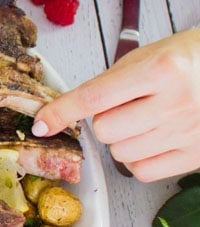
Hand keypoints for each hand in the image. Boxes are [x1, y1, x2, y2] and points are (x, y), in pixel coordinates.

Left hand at [31, 29, 199, 180]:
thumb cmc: (190, 59)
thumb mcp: (150, 55)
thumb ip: (111, 83)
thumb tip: (69, 110)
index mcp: (162, 69)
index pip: (96, 97)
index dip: (62, 112)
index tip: (42, 123)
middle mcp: (175, 102)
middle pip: (105, 130)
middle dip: (105, 120)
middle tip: (127, 106)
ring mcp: (186, 132)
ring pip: (120, 154)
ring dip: (121, 140)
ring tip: (146, 119)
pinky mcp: (194, 156)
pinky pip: (141, 171)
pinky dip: (138, 159)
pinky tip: (153, 139)